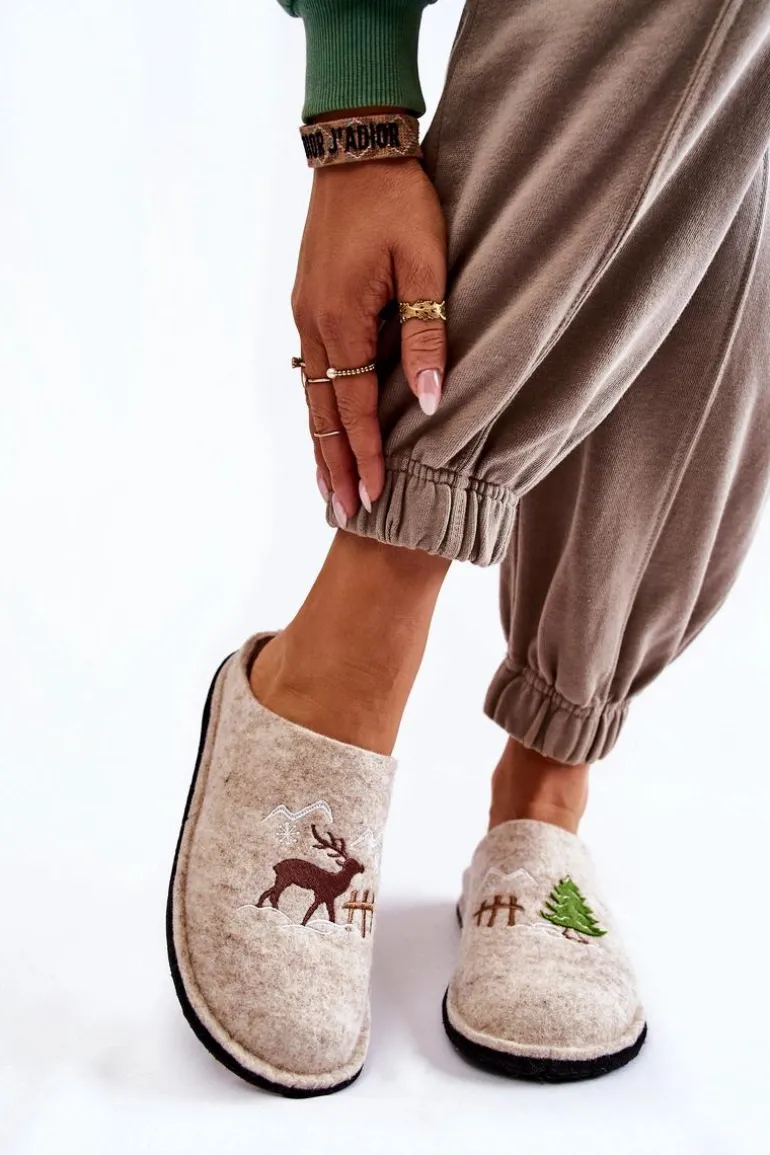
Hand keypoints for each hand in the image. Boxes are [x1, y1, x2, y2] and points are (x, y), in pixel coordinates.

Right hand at [291, 154, 446, 523]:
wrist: (356, 150)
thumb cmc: (399, 201)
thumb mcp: (425, 264)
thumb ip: (426, 336)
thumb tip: (429, 402)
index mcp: (342, 321)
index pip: (355, 410)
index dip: (367, 458)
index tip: (376, 498)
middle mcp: (314, 326)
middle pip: (323, 414)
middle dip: (336, 467)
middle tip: (346, 513)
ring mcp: (305, 315)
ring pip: (311, 396)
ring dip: (322, 443)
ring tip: (329, 485)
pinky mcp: (308, 303)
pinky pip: (311, 371)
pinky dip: (318, 408)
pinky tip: (324, 424)